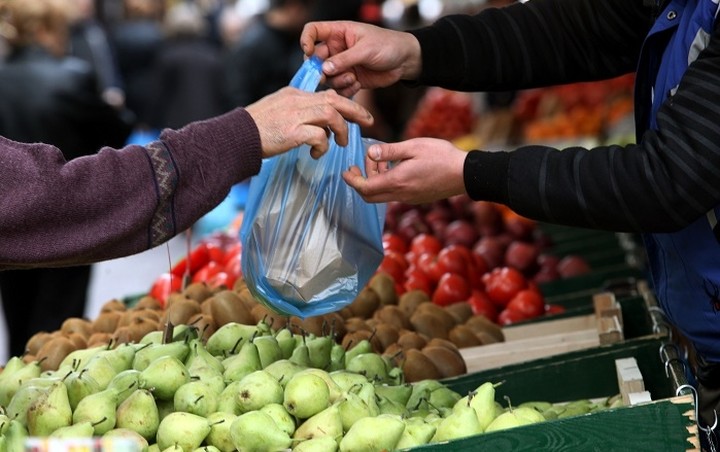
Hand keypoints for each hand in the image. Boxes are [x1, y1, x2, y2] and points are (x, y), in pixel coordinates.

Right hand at [246, 86, 372, 158]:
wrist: (235, 137)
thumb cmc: (255, 129)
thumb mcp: (278, 111)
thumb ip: (297, 112)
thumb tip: (318, 125)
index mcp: (294, 94)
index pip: (327, 94)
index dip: (345, 103)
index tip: (356, 113)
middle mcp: (297, 101)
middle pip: (335, 100)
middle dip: (356, 110)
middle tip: (368, 121)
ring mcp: (295, 115)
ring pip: (331, 115)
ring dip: (341, 131)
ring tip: (341, 144)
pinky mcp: (292, 132)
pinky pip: (319, 136)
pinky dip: (323, 146)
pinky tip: (316, 154)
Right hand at [300, 20, 421, 96]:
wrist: (405, 61)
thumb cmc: (388, 45)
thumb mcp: (366, 49)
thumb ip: (344, 59)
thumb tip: (324, 68)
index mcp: (338, 33)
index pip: (313, 31)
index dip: (306, 40)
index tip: (308, 52)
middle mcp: (337, 49)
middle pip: (315, 59)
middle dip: (320, 70)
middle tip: (326, 77)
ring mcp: (343, 65)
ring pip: (327, 77)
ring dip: (337, 81)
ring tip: (352, 79)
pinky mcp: (350, 79)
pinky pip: (338, 88)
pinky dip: (345, 90)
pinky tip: (358, 84)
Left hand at [343, 138, 466, 203]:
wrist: (465, 174)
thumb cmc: (442, 157)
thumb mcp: (413, 147)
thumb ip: (389, 151)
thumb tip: (370, 153)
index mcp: (397, 182)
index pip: (365, 188)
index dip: (352, 180)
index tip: (346, 171)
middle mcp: (400, 194)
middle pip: (369, 197)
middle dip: (360, 182)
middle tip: (360, 165)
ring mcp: (409, 199)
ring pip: (382, 195)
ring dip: (375, 180)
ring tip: (381, 160)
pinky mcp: (416, 198)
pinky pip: (394, 194)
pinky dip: (387, 183)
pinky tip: (395, 168)